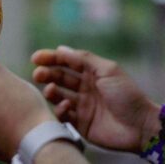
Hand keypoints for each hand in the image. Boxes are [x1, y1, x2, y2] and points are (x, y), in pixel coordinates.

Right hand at [32, 46, 160, 152]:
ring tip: (50, 90)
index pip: (66, 62)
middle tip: (38, 74)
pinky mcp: (79, 123)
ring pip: (57, 95)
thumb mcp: (108, 70)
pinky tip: (66, 105)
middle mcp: (83, 87)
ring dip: (51, 91)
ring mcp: (80, 105)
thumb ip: (83, 58)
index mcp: (90, 73)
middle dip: (46, 74)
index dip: (50, 58)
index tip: (35, 58)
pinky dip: (60, 109)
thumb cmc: (127, 95)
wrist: (140, 126)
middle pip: (59, 77)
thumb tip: (61, 48)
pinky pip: (63, 114)